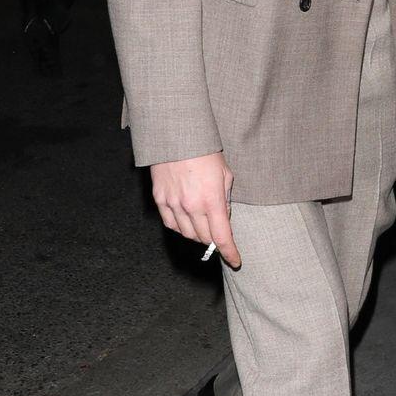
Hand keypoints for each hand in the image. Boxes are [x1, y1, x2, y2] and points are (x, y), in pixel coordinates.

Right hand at [150, 152, 240, 267]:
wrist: (175, 135)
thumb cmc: (204, 151)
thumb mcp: (225, 173)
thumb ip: (225, 199)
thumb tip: (223, 218)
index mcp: (211, 199)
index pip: (222, 237)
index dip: (230, 252)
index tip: (235, 260)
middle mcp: (191, 206)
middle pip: (205, 238)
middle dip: (215, 241)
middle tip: (219, 235)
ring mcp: (173, 204)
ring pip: (187, 234)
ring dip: (198, 235)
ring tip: (203, 225)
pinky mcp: (159, 199)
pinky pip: (171, 224)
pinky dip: (181, 228)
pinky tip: (187, 221)